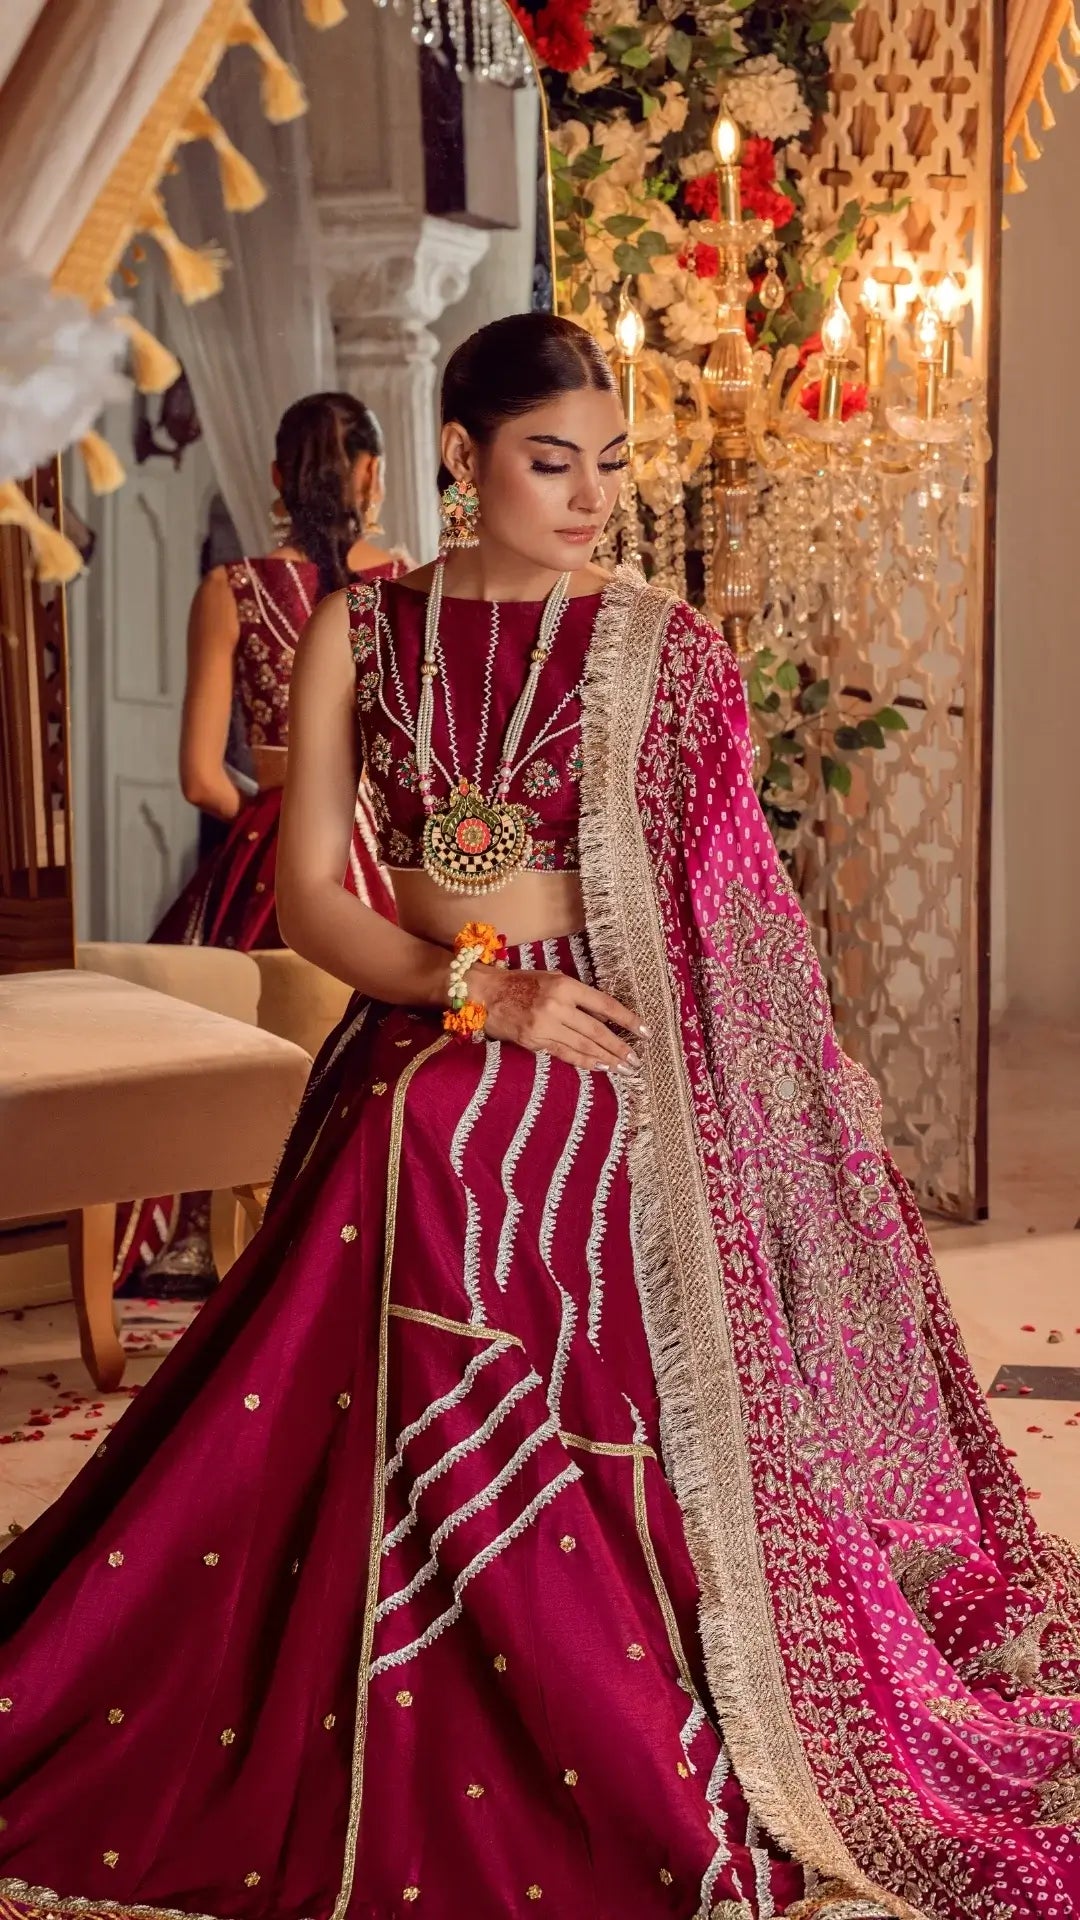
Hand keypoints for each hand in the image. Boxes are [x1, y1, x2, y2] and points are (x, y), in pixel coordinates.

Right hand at [472, 966, 644, 1071]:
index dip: (627, 1020)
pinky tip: (600, 1067)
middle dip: (619, 1047)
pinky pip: (565, 1054)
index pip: (604, 1005)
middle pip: (596, 1031)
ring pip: (583, 1046)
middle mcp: (556, 1006)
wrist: (485, 994)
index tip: (645, 1031)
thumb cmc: (521, 983)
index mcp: (564, 986)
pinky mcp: (534, 1042)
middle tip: (636, 1060)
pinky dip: (585, 1062)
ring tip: (624, 1068)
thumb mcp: (553, 980)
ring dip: (607, 1058)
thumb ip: (579, 997)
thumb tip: (607, 1017)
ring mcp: (544, 1026)